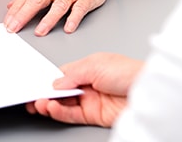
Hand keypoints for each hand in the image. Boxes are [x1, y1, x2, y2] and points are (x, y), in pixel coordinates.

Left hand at [4, 0, 115, 34]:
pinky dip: (73, 19)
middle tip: (14, 27)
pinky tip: (68, 28)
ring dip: (48, 19)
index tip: (7, 22)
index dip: (16, 9)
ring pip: (59, 5)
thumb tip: (10, 6)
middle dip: (24, 14)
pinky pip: (79, 9)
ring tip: (39, 32)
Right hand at [27, 52, 142, 126]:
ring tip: (40, 103)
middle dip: (45, 93)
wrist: (148, 91)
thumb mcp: (95, 65)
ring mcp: (90, 100)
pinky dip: (60, 112)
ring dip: (50, 104)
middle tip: (32, 96)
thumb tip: (55, 82)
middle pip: (61, 90)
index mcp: (88, 67)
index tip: (35, 83)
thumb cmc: (128, 72)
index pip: (62, 74)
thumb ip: (72, 74)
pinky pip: (72, 114)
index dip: (48, 79)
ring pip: (64, 103)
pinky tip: (52, 108)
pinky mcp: (94, 115)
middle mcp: (88, 84)